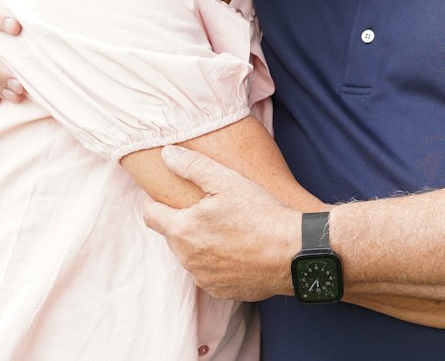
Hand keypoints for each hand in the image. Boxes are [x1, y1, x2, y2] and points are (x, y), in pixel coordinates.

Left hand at [143, 146, 297, 300]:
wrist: (293, 252)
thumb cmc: (261, 213)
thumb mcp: (227, 181)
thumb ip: (192, 166)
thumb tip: (166, 154)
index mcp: (183, 230)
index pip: (151, 216)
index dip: (154, 202)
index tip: (163, 196)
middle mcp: (188, 259)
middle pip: (173, 235)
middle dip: (184, 222)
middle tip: (208, 209)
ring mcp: (204, 278)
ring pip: (191, 255)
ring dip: (200, 243)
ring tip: (226, 228)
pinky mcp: (221, 290)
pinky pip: (209, 273)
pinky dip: (217, 261)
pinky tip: (237, 249)